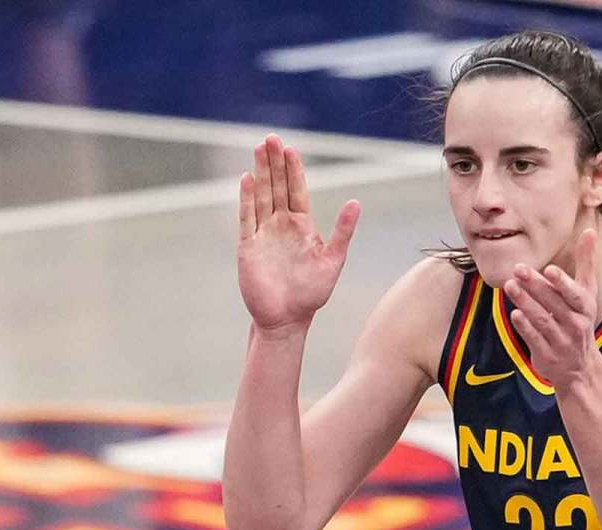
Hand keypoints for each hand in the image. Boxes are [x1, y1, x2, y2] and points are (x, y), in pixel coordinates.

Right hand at [237, 134, 360, 333]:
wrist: (287, 319)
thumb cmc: (312, 294)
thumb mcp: (333, 260)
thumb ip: (343, 231)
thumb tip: (355, 203)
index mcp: (302, 226)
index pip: (297, 190)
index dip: (294, 169)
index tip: (291, 149)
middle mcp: (281, 225)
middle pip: (276, 186)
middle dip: (274, 162)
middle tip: (271, 138)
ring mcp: (263, 234)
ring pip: (261, 196)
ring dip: (260, 173)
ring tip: (259, 149)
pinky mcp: (248, 246)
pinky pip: (247, 218)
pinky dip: (246, 199)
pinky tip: (246, 179)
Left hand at [503, 229, 599, 387]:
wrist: (579, 366)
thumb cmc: (579, 319)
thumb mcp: (587, 292)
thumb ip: (586, 263)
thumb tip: (590, 231)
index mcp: (585, 307)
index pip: (574, 294)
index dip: (563, 283)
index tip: (550, 270)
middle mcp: (575, 325)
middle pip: (554, 305)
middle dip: (536, 287)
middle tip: (518, 269)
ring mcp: (561, 341)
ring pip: (543, 321)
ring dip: (526, 303)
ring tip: (510, 286)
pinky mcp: (547, 355)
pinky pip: (535, 339)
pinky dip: (525, 327)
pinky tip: (514, 313)